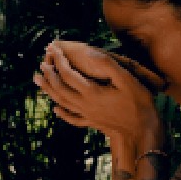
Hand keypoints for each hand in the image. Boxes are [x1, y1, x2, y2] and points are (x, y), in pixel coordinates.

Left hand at [35, 40, 163, 143]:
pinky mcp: (92, 123)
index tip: (53, 49)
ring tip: (38, 81)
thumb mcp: (126, 78)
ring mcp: (87, 115)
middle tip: (41, 64)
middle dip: (49, 75)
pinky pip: (72, 118)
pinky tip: (56, 109)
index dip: (59, 60)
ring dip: (49, 90)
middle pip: (60, 89)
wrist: (141, 130)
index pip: (68, 74)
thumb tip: (90, 53)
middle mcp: (85, 104)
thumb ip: (107, 65)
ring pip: (62, 102)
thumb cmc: (138, 102)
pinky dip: (62, 113)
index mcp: (91, 92)